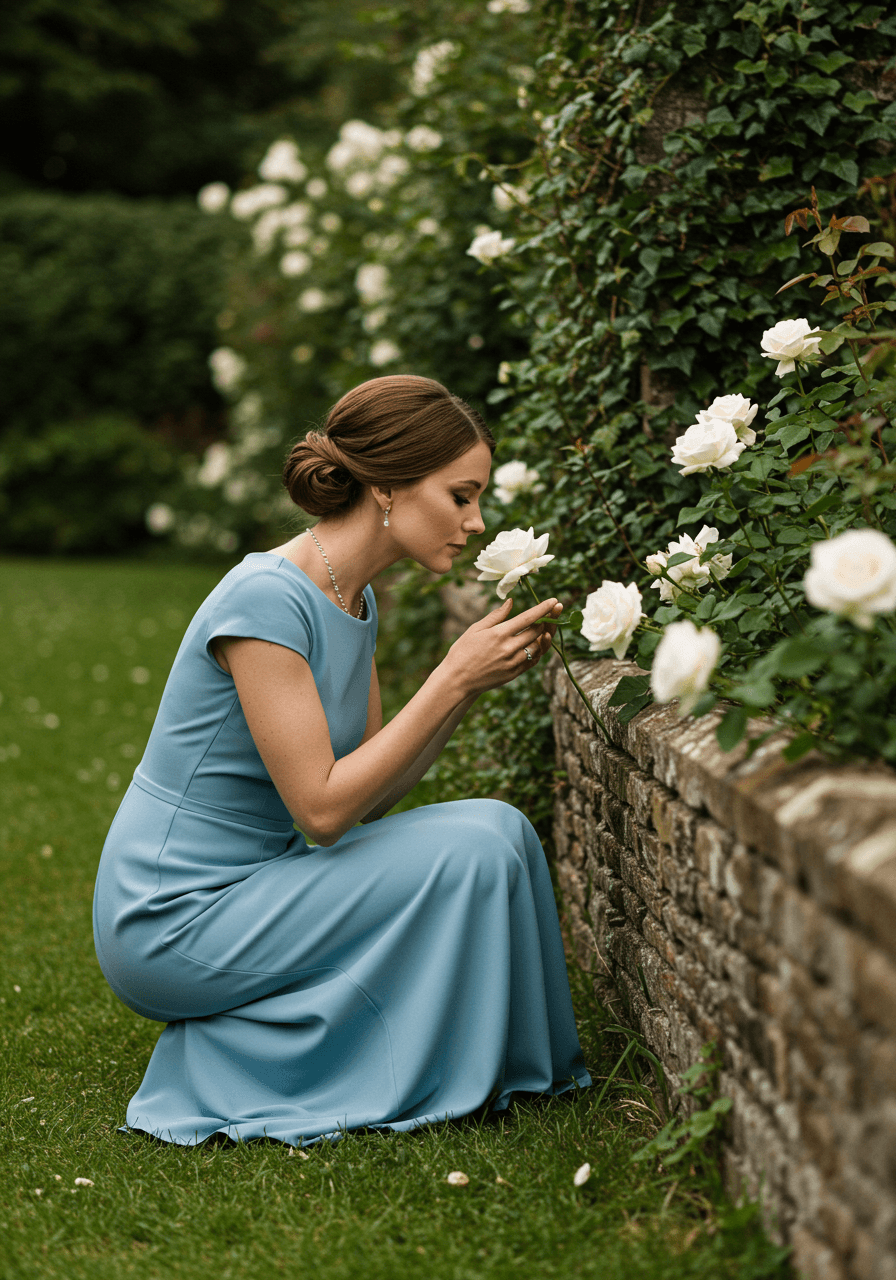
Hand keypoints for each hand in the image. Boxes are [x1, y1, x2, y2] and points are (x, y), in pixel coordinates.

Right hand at [442, 596, 563, 695]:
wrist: (456, 680)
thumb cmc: (462, 651)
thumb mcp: (476, 629)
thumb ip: (496, 616)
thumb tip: (511, 602)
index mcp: (499, 633)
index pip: (528, 618)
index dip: (543, 608)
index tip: (554, 601)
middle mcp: (509, 648)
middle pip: (537, 631)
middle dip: (547, 620)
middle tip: (553, 612)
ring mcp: (513, 662)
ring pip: (538, 646)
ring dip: (543, 636)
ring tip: (544, 628)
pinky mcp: (514, 674)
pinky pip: (532, 661)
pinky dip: (537, 651)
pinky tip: (536, 644)